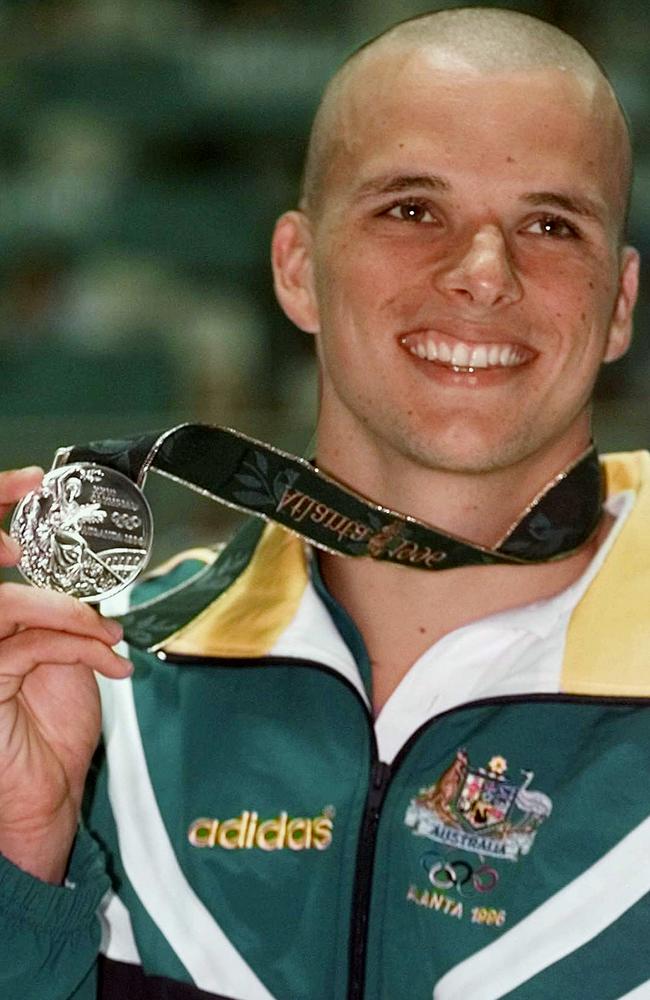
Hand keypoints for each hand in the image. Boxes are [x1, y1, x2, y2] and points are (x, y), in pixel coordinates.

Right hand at [0, 467, 131, 882]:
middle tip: (39, 494)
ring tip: (109, 631)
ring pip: (8, 603)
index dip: (0, 506)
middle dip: (3, 519)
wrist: (46, 800)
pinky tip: (111, 661)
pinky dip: (78, 643)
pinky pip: (29, 643)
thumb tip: (90, 577)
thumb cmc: (52, 730)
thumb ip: (67, 613)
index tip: (33, 480)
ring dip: (69, 609)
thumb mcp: (68, 656)